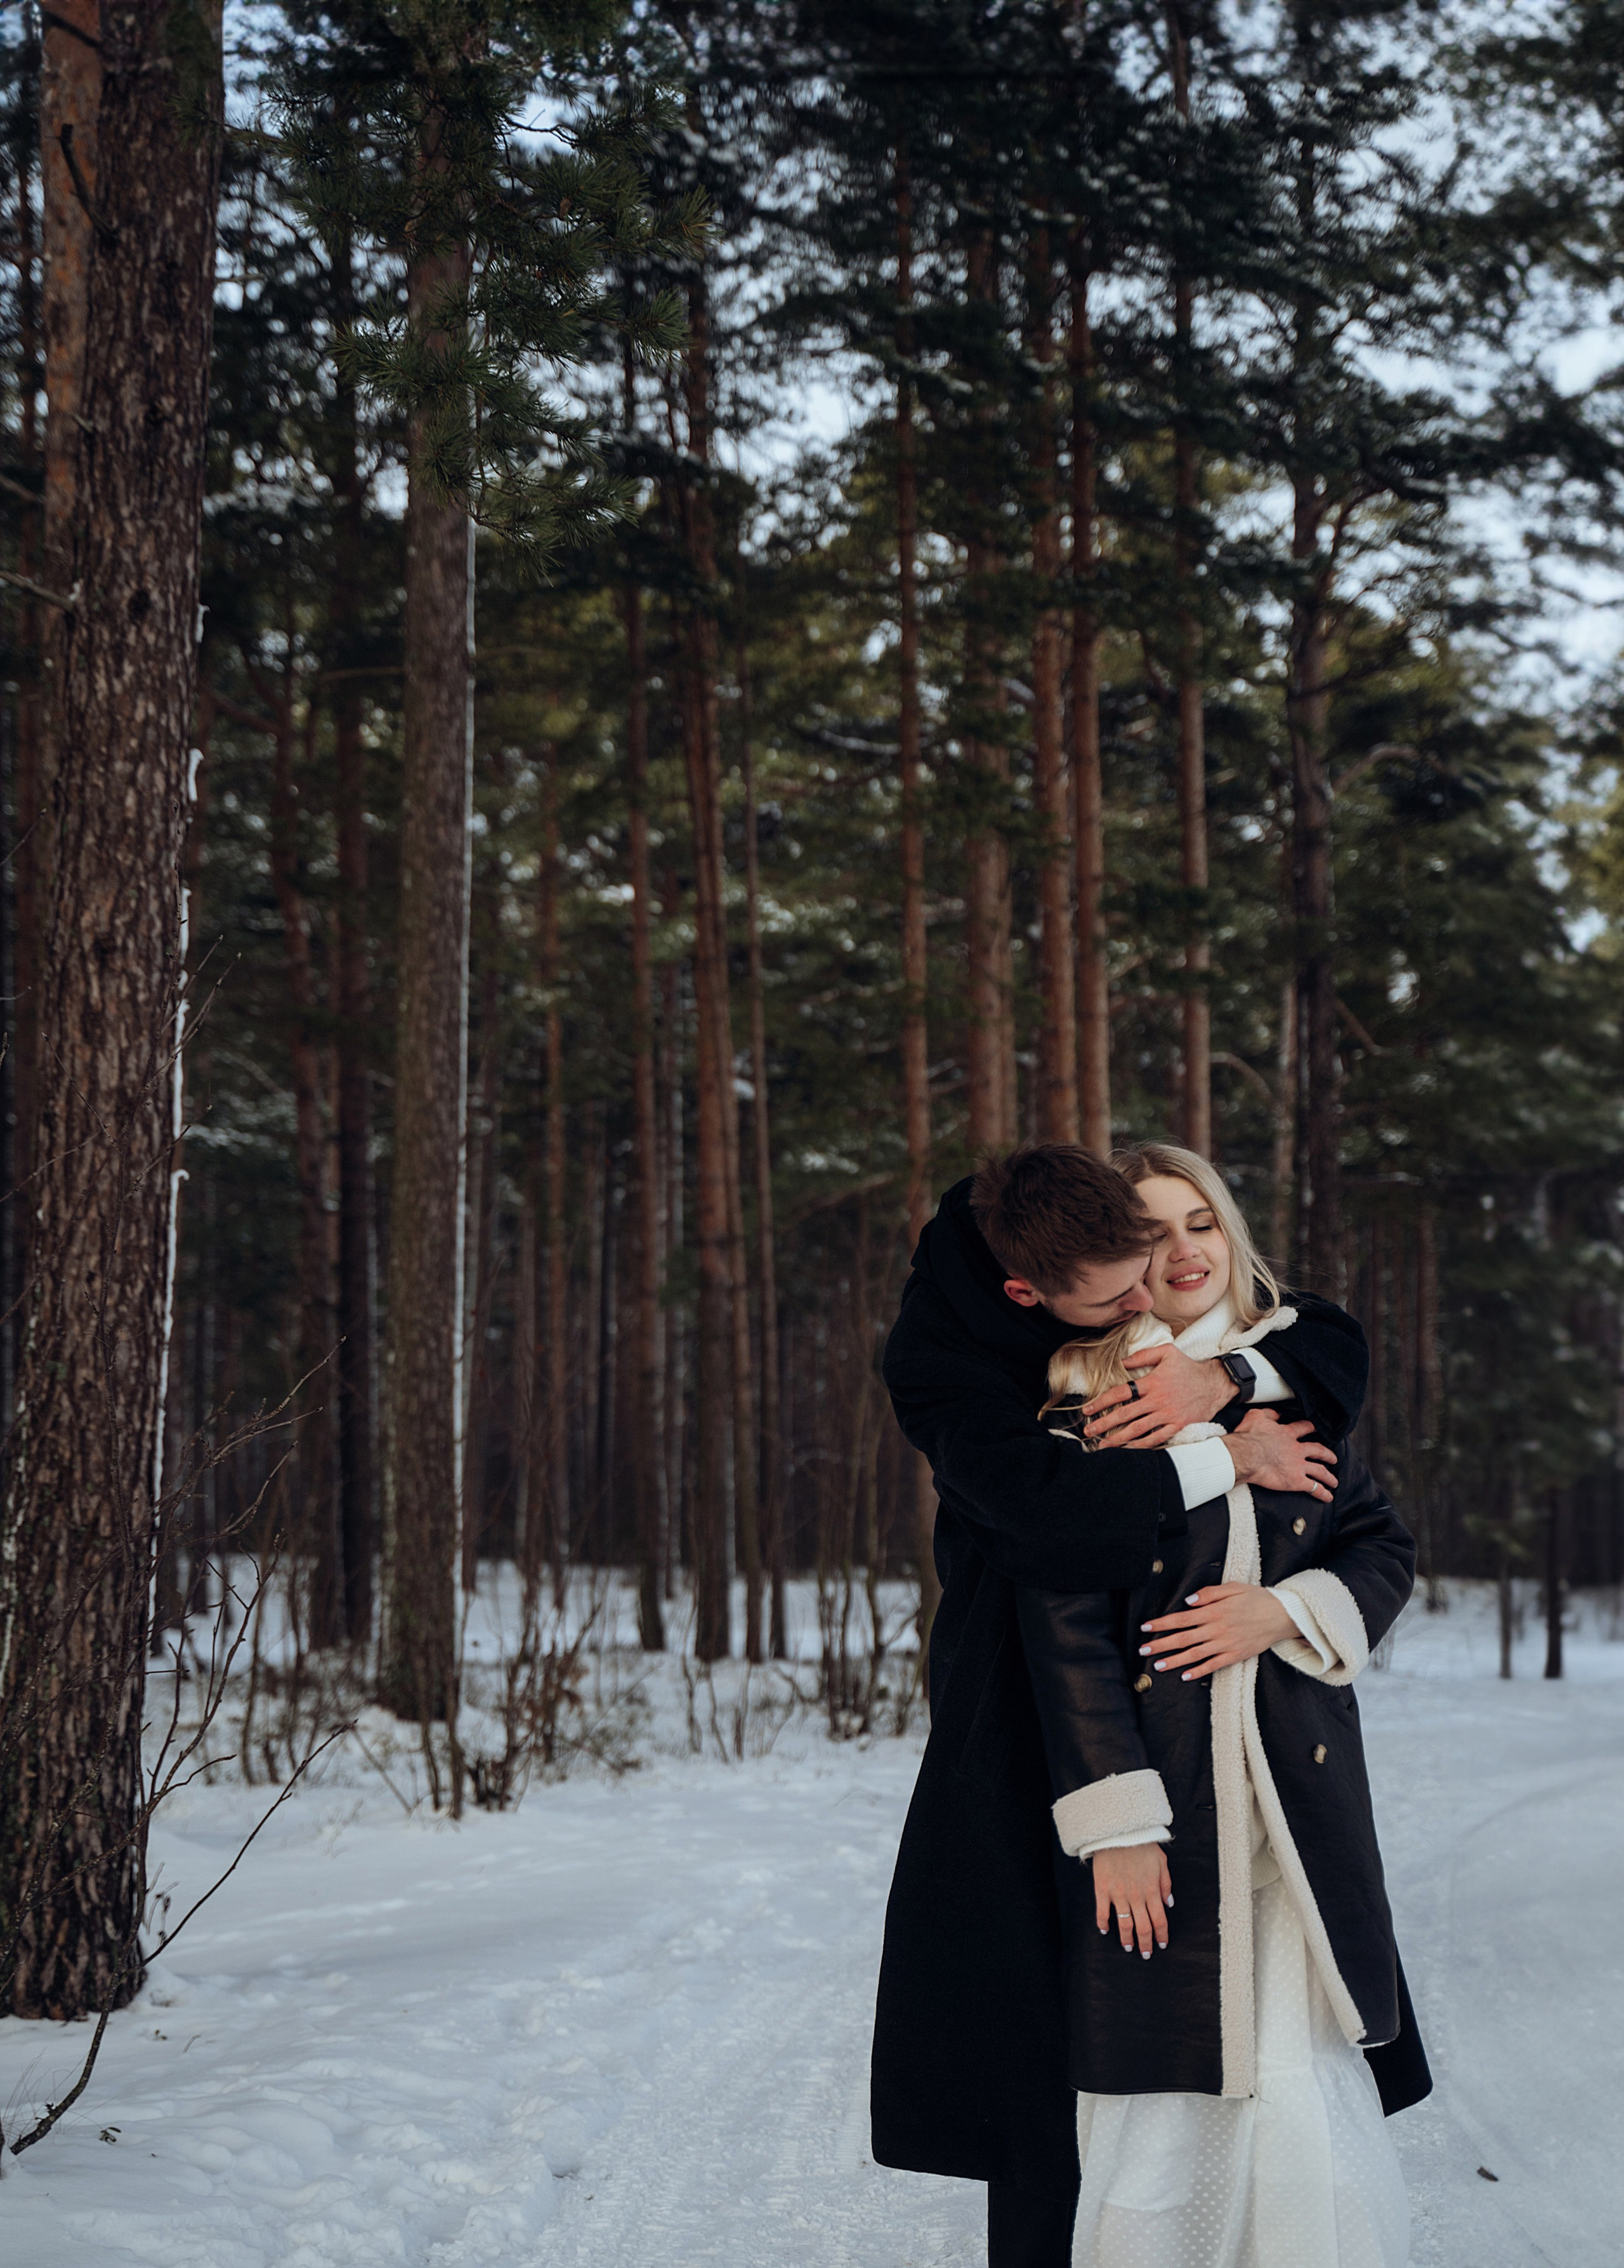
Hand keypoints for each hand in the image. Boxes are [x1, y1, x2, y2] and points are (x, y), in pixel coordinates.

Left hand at [1081, 1344, 1230, 1448]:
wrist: (1215, 1384)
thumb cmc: (1189, 1368)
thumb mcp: (1167, 1353)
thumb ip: (1143, 1355)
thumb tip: (1121, 1361)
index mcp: (1152, 1382)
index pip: (1120, 1392)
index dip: (1101, 1402)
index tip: (1087, 1410)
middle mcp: (1158, 1400)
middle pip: (1125, 1414)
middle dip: (1103, 1424)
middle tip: (1087, 1431)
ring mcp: (1168, 1415)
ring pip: (1137, 1429)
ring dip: (1117, 1439)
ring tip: (1102, 1445)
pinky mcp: (1177, 1426)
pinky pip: (1156, 1439)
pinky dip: (1140, 1446)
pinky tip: (1128, 1450)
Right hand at [1092, 1842, 1171, 1956]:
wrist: (1119, 1832)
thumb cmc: (1141, 1845)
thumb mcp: (1161, 1862)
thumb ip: (1166, 1884)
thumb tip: (1169, 1904)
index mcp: (1152, 1891)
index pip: (1159, 1920)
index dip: (1161, 1935)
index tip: (1162, 1944)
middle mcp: (1136, 1896)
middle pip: (1143, 1928)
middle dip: (1145, 1944)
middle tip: (1146, 1954)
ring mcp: (1118, 1894)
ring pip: (1124, 1924)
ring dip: (1127, 1939)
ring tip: (1128, 1947)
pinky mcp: (1102, 1889)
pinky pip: (1102, 1912)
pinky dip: (1103, 1924)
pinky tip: (1105, 1930)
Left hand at [1139, 1582, 1296, 1679]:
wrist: (1282, 1616)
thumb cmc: (1257, 1598)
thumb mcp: (1233, 1587)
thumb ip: (1209, 1593)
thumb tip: (1188, 1600)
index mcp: (1214, 1611)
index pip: (1181, 1618)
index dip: (1161, 1623)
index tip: (1145, 1627)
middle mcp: (1216, 1629)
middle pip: (1183, 1638)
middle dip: (1160, 1644)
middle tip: (1143, 1649)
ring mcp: (1225, 1644)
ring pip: (1194, 1654)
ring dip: (1174, 1660)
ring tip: (1158, 1665)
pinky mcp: (1235, 1656)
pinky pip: (1213, 1665)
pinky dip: (1198, 1671)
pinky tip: (1185, 1676)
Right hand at [1224, 1409, 1336, 1498]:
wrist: (1245, 1455)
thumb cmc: (1248, 1437)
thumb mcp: (1256, 1416)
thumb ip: (1269, 1414)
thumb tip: (1277, 1413)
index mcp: (1287, 1434)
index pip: (1304, 1428)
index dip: (1312, 1427)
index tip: (1316, 1428)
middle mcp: (1296, 1449)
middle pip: (1318, 1451)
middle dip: (1327, 1455)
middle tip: (1333, 1458)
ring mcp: (1298, 1466)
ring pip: (1320, 1471)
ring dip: (1329, 1477)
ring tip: (1334, 1481)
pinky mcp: (1296, 1481)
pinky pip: (1313, 1488)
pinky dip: (1322, 1493)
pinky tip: (1328, 1497)